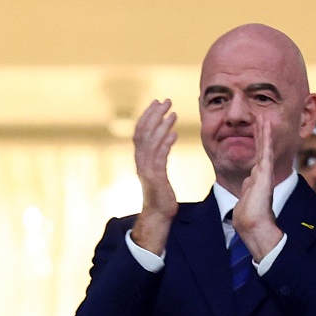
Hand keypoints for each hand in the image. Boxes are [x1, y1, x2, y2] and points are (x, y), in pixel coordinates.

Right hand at [130, 99, 179, 254]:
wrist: (158, 215)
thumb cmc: (161, 193)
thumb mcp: (159, 169)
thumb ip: (161, 152)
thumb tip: (168, 135)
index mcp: (141, 158)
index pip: (141, 130)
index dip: (148, 115)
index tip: (157, 102)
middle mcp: (141, 161)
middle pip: (143, 132)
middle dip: (154, 114)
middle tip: (166, 100)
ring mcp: (146, 169)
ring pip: (150, 142)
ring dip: (161, 125)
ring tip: (172, 113)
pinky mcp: (155, 178)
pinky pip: (159, 157)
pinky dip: (165, 144)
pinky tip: (174, 133)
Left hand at [232, 114, 283, 260]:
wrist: (252, 225)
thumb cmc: (248, 217)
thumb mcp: (246, 198)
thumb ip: (248, 187)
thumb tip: (248, 180)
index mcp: (257, 180)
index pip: (257, 158)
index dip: (257, 144)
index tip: (256, 131)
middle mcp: (262, 174)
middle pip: (262, 149)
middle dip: (261, 134)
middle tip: (261, 118)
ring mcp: (264, 173)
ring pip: (264, 147)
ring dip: (263, 132)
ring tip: (262, 118)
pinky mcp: (265, 173)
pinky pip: (265, 151)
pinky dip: (265, 137)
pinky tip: (265, 125)